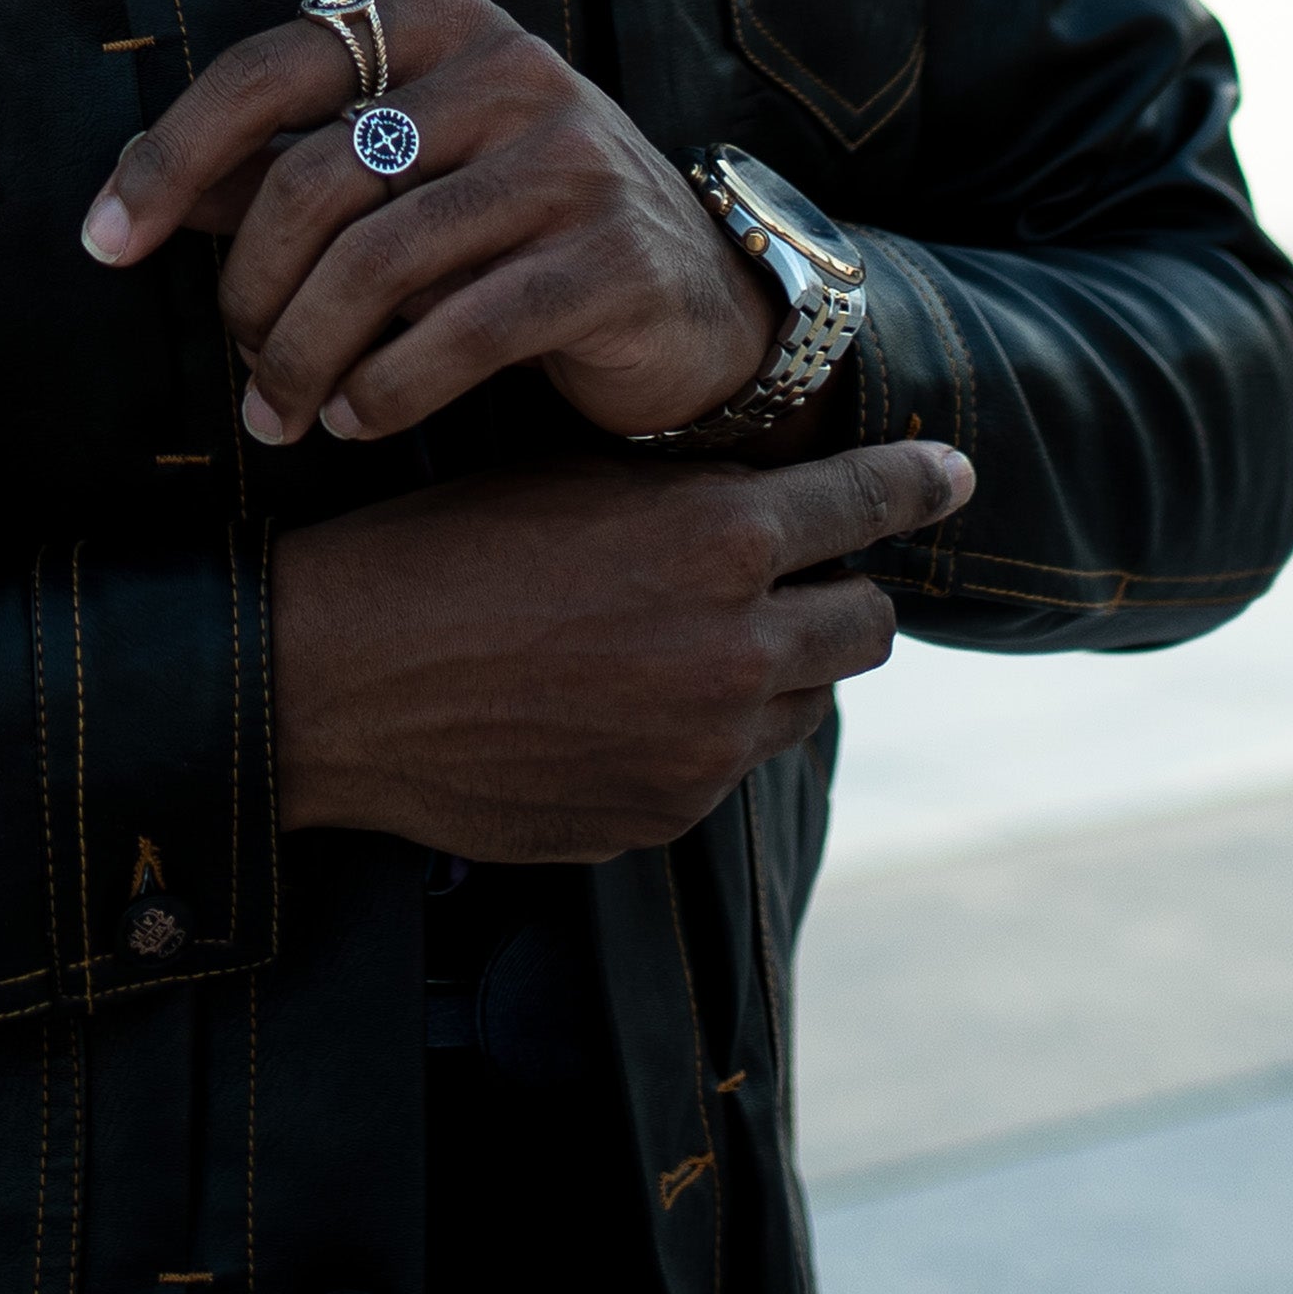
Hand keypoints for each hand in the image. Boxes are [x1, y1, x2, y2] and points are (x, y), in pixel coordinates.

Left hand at [82, 0, 781, 445]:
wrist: (694, 298)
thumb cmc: (516, 229)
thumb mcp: (403, 173)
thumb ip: (284, 168)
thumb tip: (145, 191)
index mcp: (443, 24)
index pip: (272, 70)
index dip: (169, 158)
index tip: (103, 241)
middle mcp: (511, 70)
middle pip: (312, 181)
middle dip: (247, 293)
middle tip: (242, 367)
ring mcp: (570, 160)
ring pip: (374, 266)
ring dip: (304, 360)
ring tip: (285, 413)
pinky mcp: (610, 258)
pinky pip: (458, 335)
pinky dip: (385, 392)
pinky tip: (360, 421)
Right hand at [269, 442, 975, 857]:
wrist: (338, 683)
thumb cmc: (442, 550)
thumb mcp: (574, 483)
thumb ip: (688, 499)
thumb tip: (771, 506)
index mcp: (715, 540)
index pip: (865, 501)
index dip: (919, 482)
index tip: (954, 475)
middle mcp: (735, 651)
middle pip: (866, 625)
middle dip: (841, 593)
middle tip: (790, 575)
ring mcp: (705, 751)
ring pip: (802, 705)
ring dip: (774, 671)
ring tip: (685, 641)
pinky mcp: (661, 818)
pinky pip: (723, 769)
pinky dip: (701, 734)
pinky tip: (617, 704)